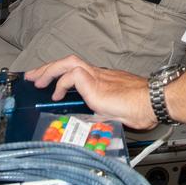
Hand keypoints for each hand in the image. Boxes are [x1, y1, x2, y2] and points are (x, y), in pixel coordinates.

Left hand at [24, 56, 156, 130]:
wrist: (152, 102)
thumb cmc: (140, 109)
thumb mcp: (113, 112)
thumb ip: (100, 112)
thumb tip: (89, 123)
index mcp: (103, 80)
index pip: (77, 70)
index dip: (60, 73)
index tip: (49, 81)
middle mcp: (99, 74)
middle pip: (69, 61)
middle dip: (48, 67)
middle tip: (34, 75)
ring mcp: (97, 76)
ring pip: (68, 62)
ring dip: (50, 70)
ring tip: (38, 81)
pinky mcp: (94, 83)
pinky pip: (72, 75)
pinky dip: (61, 83)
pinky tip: (57, 94)